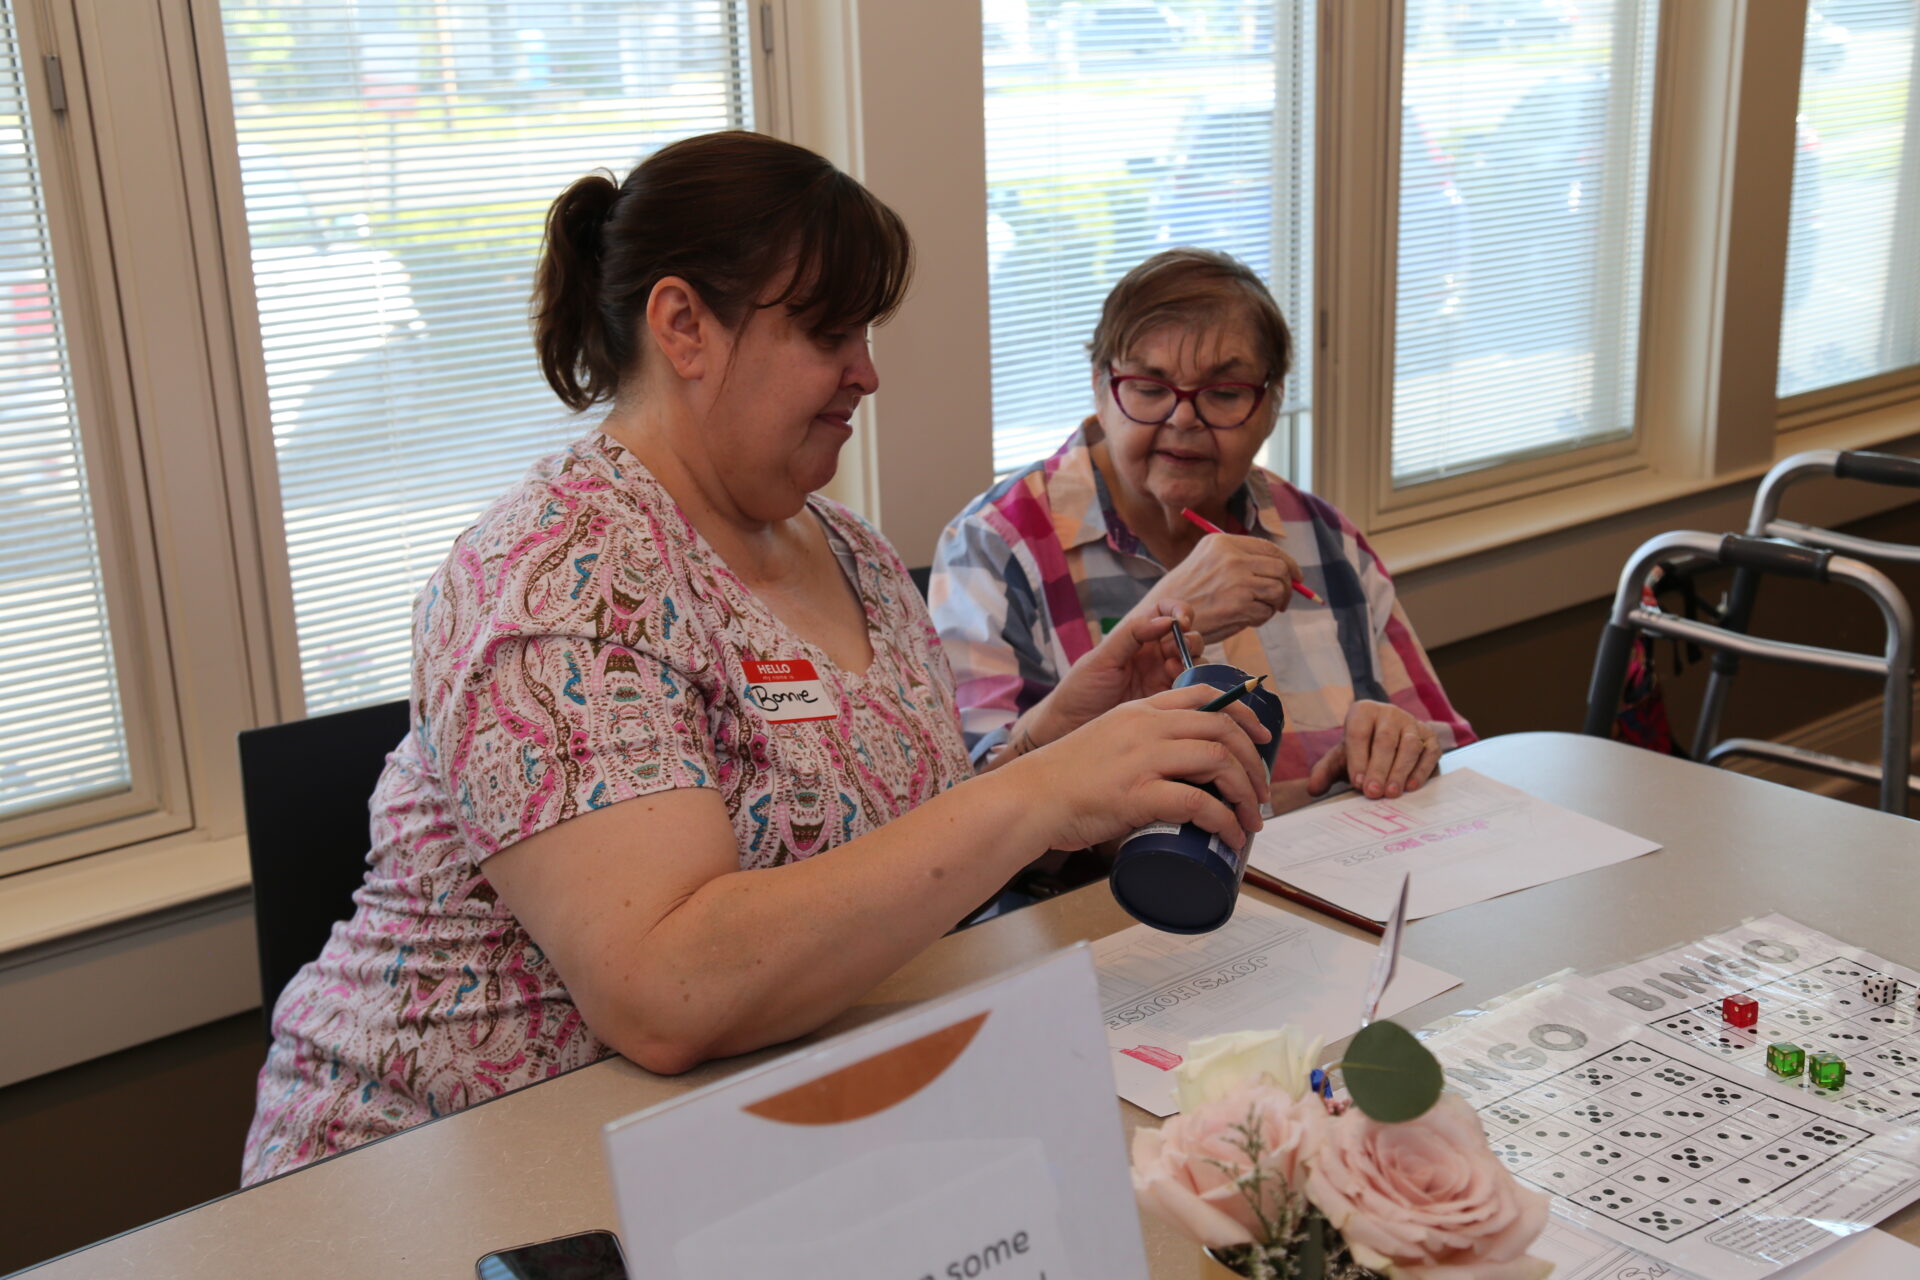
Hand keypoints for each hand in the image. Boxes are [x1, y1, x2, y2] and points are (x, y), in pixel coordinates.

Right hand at [1007, 683, 1272, 852]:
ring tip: (1252, 818)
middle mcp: (1146, 727)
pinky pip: (1199, 803)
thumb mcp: (1107, 741)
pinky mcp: (1138, 793)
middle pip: (1222, 728)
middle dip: (1254, 762)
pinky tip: (1230, 835)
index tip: (1262, 738)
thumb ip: (1141, 745)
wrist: (1029, 797)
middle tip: (1262, 791)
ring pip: (1219, 761)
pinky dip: (1224, 821)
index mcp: (1139, 711)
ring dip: (1246, 793)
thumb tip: (1177, 773)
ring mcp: (1143, 758)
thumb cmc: (1064, 779)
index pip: (1203, 696)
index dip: (1243, 714)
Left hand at [1023, 601, 1202, 742]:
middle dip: (1189, 641)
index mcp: (1138, 638)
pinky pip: (1193, 692)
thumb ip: (1131, 635)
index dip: (1179, 611)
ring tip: (1174, 673)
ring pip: (1196, 664)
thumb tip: (1165, 620)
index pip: (1167, 612)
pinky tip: (1180, 690)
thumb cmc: (1080, 691)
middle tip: (1173, 655)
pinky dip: (1196, 687)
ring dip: (1193, 663)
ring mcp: (1164, 680)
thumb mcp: (1101, 658)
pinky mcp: (1169, 705)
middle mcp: (1155, 657)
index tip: (1181, 622)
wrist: (1070, 728)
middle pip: (1188, 638)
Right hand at [1143, 533, 1301, 644]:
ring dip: (1274, 604)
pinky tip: (1244, 619)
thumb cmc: (1184, 595)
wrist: (1162, 618)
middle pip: (1280, 567)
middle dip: (1288, 586)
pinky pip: (1266, 611)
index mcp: (1221, 543)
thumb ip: (1238, 561)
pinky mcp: (1239, 605)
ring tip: (1258, 611)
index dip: (1288, 563)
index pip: (1269, 547)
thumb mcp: (1206, 563)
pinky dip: (1261, 618)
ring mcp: (1236, 580)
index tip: (1295, 576)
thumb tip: (1282, 569)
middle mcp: (1230, 557)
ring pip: (1277, 589)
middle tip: (1282, 600)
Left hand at [1306, 701, 1441, 799]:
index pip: (1358, 733)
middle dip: (1378, 768)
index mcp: (1363, 711)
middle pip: (1385, 740)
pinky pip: (1429, 753)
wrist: (1387, 742)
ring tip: (1391, 793)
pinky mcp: (1430, 737)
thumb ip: (1324, 771)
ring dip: (1400, 771)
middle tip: (1373, 793)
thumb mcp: (1340, 757)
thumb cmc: (1360, 751)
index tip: (1357, 782)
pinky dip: (1421, 770)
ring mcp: (1412, 723)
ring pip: (1409, 745)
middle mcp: (1389, 713)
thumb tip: (1313, 788)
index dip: (1357, 759)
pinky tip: (1411, 787)